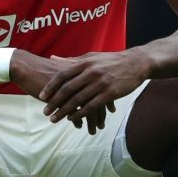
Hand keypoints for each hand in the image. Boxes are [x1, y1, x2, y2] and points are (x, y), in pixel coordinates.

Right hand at [8, 52, 103, 131]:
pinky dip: (78, 120)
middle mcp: (81, 79)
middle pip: (97, 99)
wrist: (27, 66)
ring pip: (87, 108)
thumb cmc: (45, 68)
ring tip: (93, 131)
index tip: (111, 110)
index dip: (106, 100)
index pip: (101, 88)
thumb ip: (76, 76)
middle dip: (101, 115)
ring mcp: (71, 89)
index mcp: (83, 71)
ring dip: (91, 121)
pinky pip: (74, 112)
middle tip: (102, 125)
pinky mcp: (62, 97)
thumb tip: (85, 84)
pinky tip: (79, 127)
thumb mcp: (64, 69)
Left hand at [37, 51, 151, 135]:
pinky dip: (81, 114)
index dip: (51, 87)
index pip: (62, 75)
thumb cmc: (111, 60)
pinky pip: (92, 106)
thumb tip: (52, 58)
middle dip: (54, 102)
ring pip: (78, 100)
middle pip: (68, 90)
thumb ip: (71, 60)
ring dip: (65, 111)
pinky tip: (73, 120)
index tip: (41, 96)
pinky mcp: (110, 93)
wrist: (135, 63)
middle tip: (45, 112)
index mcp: (84, 63)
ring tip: (55, 119)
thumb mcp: (91, 56)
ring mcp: (101, 83)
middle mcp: (91, 72)